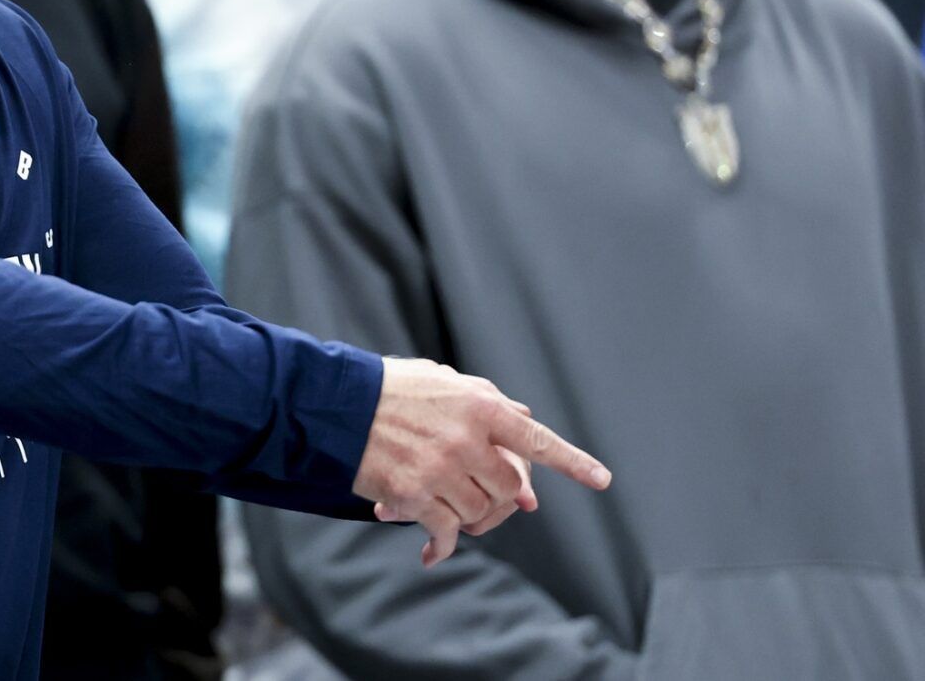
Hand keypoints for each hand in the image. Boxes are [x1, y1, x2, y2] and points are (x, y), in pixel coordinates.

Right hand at [353, 357, 610, 566]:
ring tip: (438, 504)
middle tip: (470, 490)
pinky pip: (446, 534)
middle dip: (496, 493)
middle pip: (507, 486)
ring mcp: (441, 469)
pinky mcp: (414, 496)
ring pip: (480, 512)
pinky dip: (442, 548)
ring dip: (464, 515)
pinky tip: (432, 555)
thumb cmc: (389, 390)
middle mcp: (466, 439)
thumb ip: (488, 400)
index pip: (535, 438)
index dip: (572, 461)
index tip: (601, 480)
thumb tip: (527, 422)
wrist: (335, 406)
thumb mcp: (444, 381)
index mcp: (478, 406)